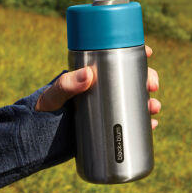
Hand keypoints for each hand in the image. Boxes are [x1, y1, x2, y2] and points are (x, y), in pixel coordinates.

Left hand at [35, 45, 160, 129]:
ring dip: (149, 102)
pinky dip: (144, 124)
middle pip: (131, 79)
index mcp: (91, 75)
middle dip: (147, 79)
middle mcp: (101, 89)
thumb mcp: (53, 96)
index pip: (116, 57)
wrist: (37, 140)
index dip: (134, 52)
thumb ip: (66, 85)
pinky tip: (152, 126)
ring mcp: (105, 108)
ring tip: (154, 108)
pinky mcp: (107, 127)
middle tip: (153, 86)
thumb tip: (89, 74)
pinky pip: (131, 123)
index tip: (148, 52)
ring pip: (135, 100)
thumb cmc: (41, 111)